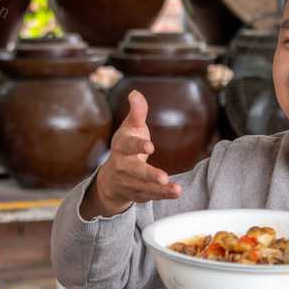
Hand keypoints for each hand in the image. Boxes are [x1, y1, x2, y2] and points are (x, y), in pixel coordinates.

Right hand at [79, 90, 181, 218]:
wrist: (111, 178)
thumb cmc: (126, 147)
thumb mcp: (131, 128)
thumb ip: (137, 112)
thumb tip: (135, 93)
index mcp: (121, 146)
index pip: (128, 145)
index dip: (138, 146)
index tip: (150, 147)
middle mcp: (122, 166)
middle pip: (135, 171)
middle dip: (148, 174)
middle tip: (163, 177)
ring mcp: (128, 182)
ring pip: (144, 187)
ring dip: (160, 189)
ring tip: (177, 189)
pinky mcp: (136, 194)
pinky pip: (149, 196)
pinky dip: (161, 196)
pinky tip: (175, 192)